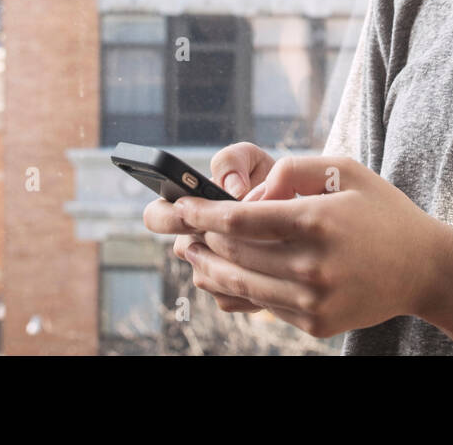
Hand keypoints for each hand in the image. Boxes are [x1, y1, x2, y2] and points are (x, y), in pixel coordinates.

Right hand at [142, 142, 275, 313]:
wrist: (296, 208)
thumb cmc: (265, 178)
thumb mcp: (250, 159)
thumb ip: (232, 161)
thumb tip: (232, 189)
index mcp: (187, 206)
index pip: (156, 215)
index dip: (168, 214)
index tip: (189, 209)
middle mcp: (191, 241)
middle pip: (181, 249)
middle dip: (204, 240)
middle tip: (230, 230)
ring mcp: (208, 270)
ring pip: (208, 273)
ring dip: (235, 258)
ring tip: (269, 240)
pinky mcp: (229, 294)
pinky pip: (229, 293)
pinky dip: (253, 280)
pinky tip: (274, 264)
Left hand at [172, 156, 447, 338]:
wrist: (423, 268)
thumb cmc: (380, 211)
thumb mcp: (345, 171)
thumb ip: (294, 170)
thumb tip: (250, 194)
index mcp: (317, 221)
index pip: (242, 220)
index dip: (204, 214)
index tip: (183, 207)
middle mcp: (313, 266)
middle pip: (235, 255)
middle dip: (201, 240)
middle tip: (180, 229)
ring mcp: (313, 301)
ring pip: (242, 285)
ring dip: (210, 269)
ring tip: (191, 254)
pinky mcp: (315, 324)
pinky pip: (264, 306)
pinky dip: (237, 291)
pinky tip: (224, 276)